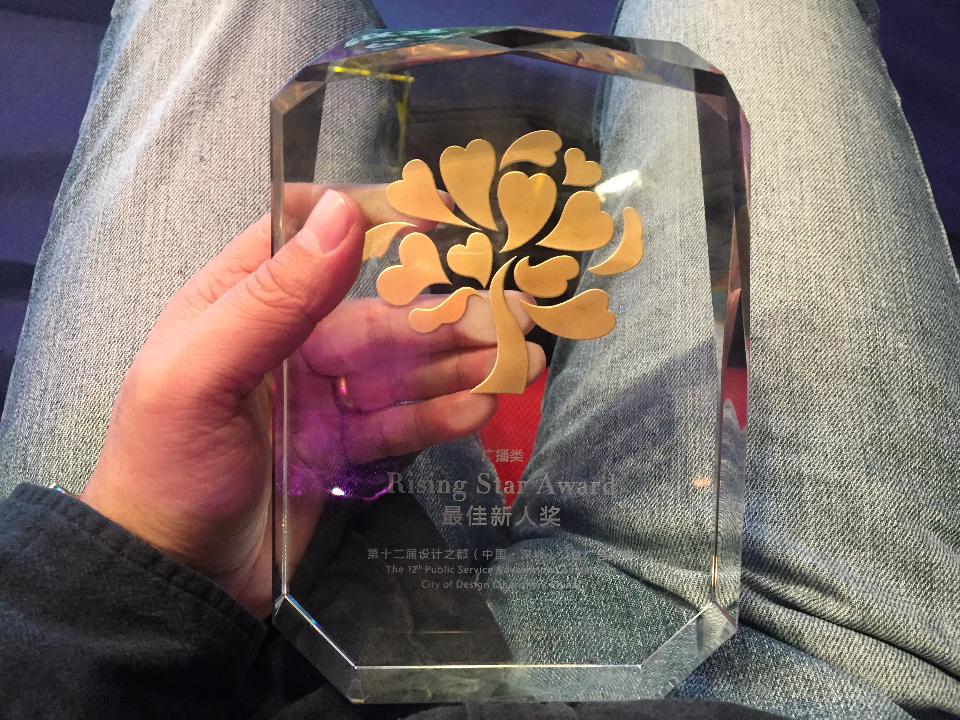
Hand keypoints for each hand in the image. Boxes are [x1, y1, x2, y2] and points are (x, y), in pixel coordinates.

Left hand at [80, 185, 544, 618]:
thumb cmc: (171, 466)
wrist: (176, 581)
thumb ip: (273, 297)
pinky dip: (440, 414)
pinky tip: (480, 408)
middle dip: (444, 311)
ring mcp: (319, 396)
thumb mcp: (202, 375)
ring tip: (519, 361)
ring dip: (458, 363)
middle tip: (515, 308)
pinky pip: (400, 420)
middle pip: (377, 311)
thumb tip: (344, 212)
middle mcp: (287, 340)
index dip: (373, 220)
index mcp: (240, 302)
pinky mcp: (344, 446)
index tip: (440, 217)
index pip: (311, 238)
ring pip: (400, 367)